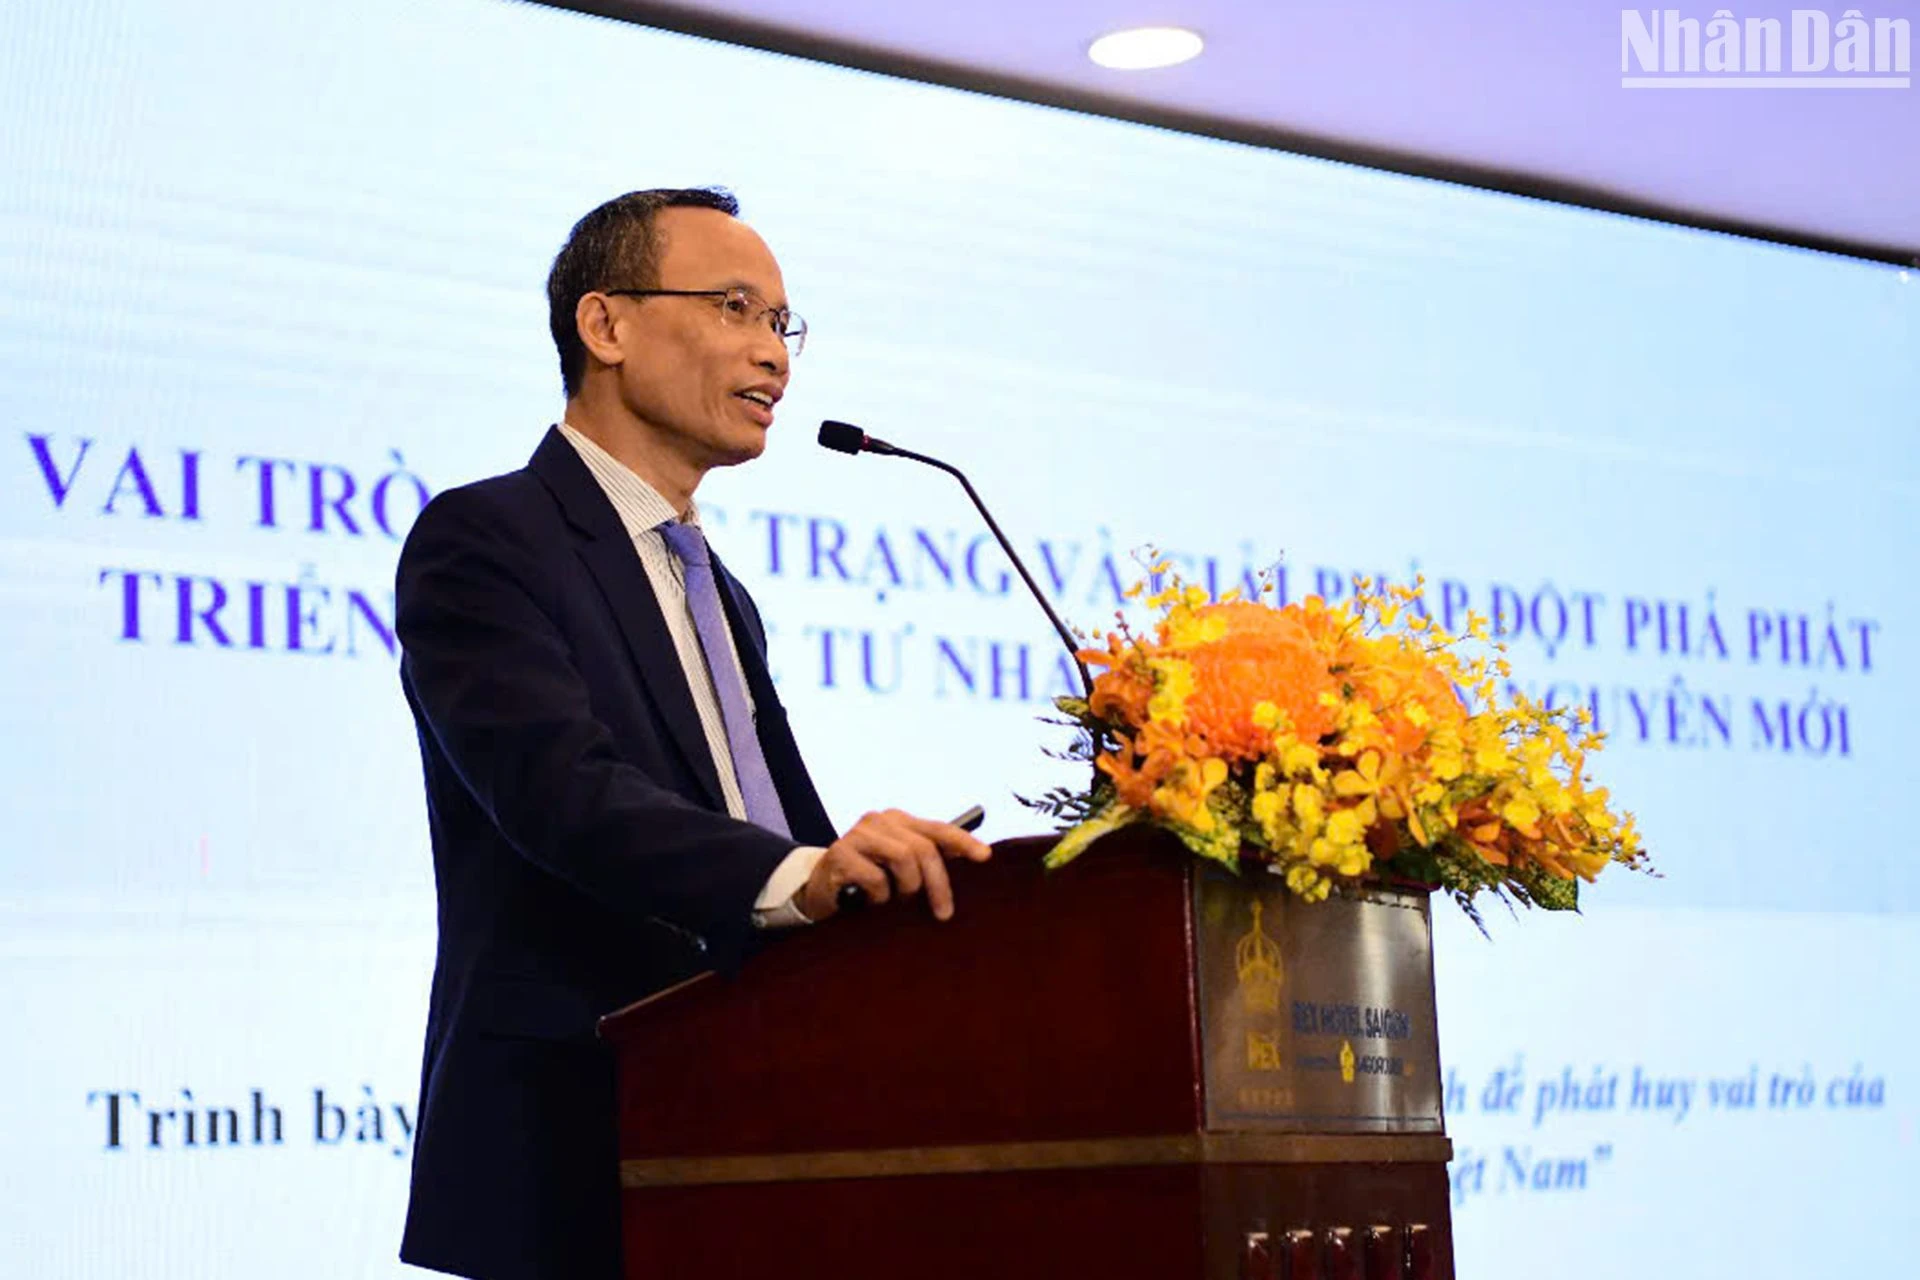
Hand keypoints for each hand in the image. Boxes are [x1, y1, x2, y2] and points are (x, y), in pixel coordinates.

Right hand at [797, 809, 992, 921]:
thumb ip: (929, 862)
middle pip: (924, 848)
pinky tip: (870, 903)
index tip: (985, 857)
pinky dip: (880, 897)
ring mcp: (857, 835)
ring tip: (896, 902)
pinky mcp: (839, 854)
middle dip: (938, 883)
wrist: (820, 892)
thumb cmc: (867, 882)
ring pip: (903, 859)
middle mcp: (879, 821)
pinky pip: (876, 878)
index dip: (963, 842)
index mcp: (899, 821)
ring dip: (906, 889)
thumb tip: (972, 863)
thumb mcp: (901, 871)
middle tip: (943, 912)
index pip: (938, 828)